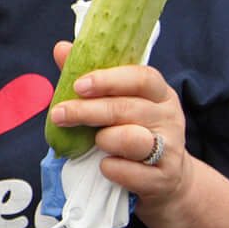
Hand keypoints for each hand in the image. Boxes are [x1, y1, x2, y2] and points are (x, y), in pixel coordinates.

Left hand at [50, 40, 191, 203]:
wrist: (165, 178)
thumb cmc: (132, 133)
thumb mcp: (117, 103)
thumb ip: (91, 79)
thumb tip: (61, 48)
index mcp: (159, 94)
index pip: (142, 77)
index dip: (109, 80)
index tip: (79, 85)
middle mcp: (169, 117)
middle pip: (127, 108)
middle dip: (88, 111)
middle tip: (59, 114)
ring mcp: (169, 148)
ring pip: (133, 139)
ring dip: (105, 140)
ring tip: (95, 142)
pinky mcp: (164, 177)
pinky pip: (132, 172)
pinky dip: (112, 169)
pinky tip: (105, 166)